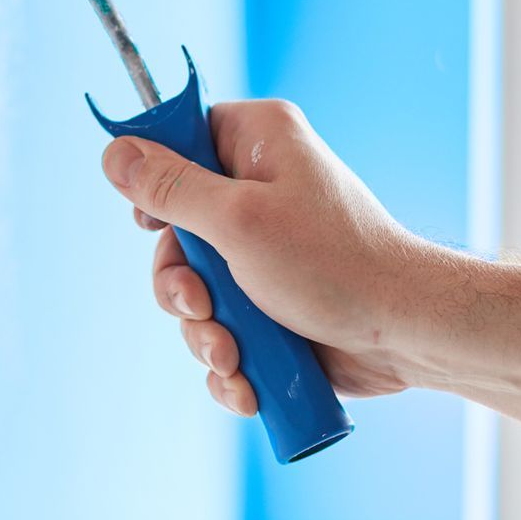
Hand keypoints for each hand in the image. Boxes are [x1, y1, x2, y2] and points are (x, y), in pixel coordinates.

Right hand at [100, 100, 456, 415]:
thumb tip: (113, 151)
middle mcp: (258, 189)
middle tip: (201, 306)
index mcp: (257, 143)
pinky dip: (226, 358)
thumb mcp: (238, 220)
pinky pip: (222, 326)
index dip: (156, 182)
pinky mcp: (271, 302)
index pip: (180, 138)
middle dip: (180, 286)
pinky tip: (244, 381)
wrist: (406, 335)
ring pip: (194, 288)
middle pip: (175, 229)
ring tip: (232, 355)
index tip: (153, 223)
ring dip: (203, 332)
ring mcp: (263, 250)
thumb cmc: (334, 263)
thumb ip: (170, 188)